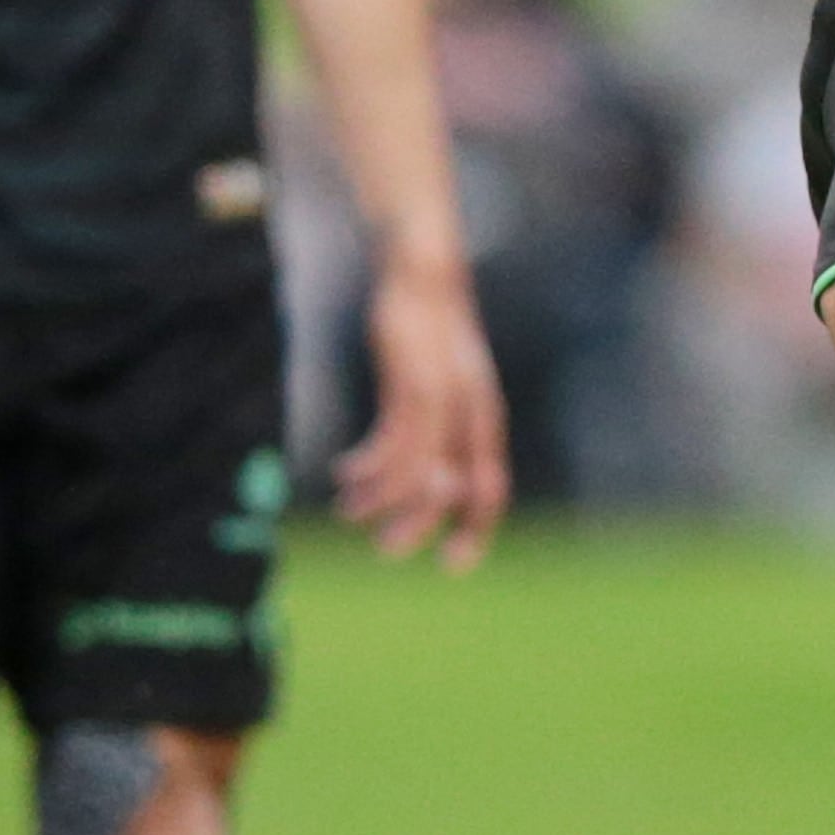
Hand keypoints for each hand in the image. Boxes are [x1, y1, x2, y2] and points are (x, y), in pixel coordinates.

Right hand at [338, 264, 509, 568]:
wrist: (423, 269)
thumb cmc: (430, 331)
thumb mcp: (440, 383)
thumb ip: (439, 426)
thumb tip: (426, 476)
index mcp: (485, 419)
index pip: (491, 488)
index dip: (476, 529)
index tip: (452, 566)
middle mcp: (473, 413)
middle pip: (457, 488)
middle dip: (421, 525)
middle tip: (385, 551)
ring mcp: (444, 397)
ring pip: (417, 469)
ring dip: (380, 499)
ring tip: (348, 511)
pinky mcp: (412, 380)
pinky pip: (392, 438)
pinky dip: (368, 465)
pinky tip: (343, 473)